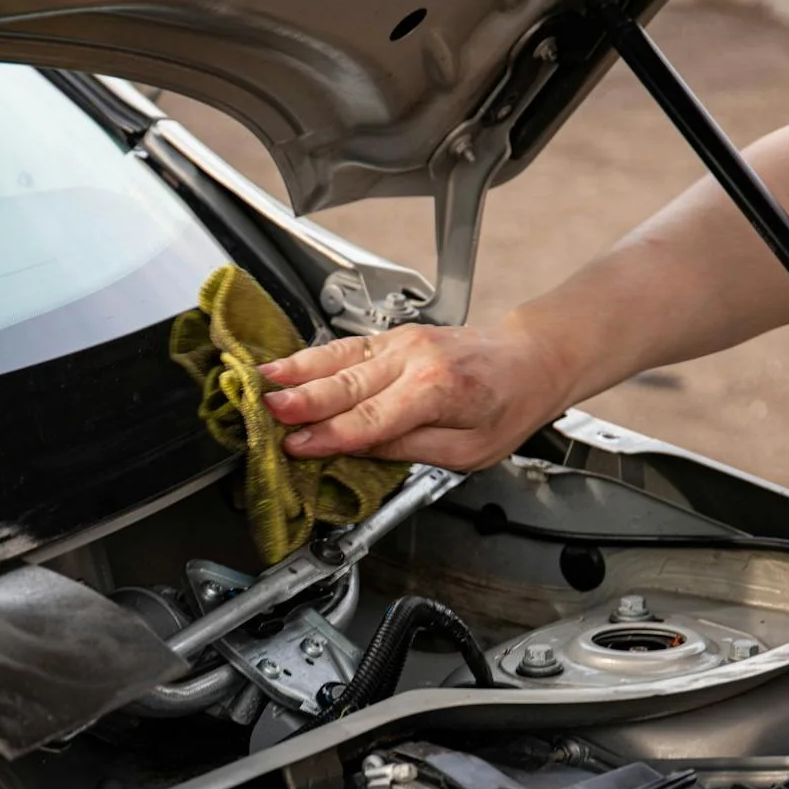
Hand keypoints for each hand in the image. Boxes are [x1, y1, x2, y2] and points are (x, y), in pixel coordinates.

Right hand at [257, 319, 578, 470]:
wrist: (529, 358)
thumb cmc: (507, 406)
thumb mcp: (469, 452)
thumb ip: (410, 449)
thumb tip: (356, 451)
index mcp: (438, 390)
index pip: (372, 420)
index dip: (329, 435)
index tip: (294, 445)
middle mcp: (416, 358)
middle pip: (347, 384)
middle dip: (301, 399)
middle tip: (264, 410)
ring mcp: (403, 342)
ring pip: (340, 358)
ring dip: (296, 370)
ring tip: (259, 381)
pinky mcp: (394, 337)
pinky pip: (346, 348)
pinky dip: (311, 357)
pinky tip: (285, 366)